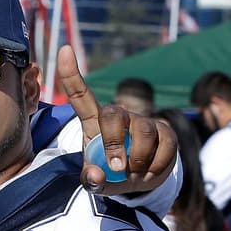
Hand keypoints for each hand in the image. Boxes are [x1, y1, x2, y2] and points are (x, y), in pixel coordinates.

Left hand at [56, 45, 176, 193]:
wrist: (141, 181)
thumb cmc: (111, 174)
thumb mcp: (97, 180)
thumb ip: (91, 180)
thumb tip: (95, 174)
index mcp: (94, 124)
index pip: (81, 95)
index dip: (72, 73)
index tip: (65, 49)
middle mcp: (119, 116)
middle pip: (113, 114)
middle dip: (113, 143)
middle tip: (117, 167)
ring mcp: (143, 121)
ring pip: (142, 132)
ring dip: (137, 159)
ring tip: (133, 173)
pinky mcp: (166, 130)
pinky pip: (164, 146)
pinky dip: (155, 167)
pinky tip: (148, 172)